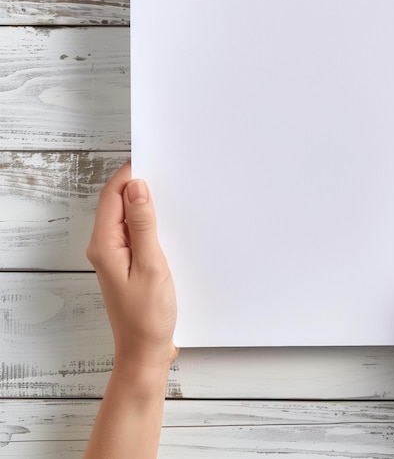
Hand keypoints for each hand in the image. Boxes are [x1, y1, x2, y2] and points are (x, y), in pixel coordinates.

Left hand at [86, 162, 177, 373]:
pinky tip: (169, 223)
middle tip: (167, 173)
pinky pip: (137, 232)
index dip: (129, 175)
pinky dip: (151, 221)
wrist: (146, 351)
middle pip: (118, 203)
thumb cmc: (148, 315)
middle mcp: (106, 246)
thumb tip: (138, 188)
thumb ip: (144, 225)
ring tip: (172, 194)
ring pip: (128, 217)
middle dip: (139, 185)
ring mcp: (117, 255)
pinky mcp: (129, 262)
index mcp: (105, 244)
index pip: (112, 196)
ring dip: (146, 203)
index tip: (151, 159)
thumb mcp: (151, 265)